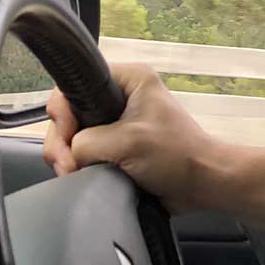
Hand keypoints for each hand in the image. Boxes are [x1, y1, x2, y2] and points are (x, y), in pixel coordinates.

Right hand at [43, 62, 222, 212]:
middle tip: (69, 165)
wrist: (202, 184)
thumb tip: (71, 154)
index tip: (69, 136)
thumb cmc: (178, 156)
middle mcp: (122, 96)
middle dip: (63, 141)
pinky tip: (81, 175)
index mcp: (130, 79)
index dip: (63, 111)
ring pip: (72, 135)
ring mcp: (117, 122)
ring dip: (67, 157)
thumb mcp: (127, 142)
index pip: (75, 84)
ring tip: (76, 173)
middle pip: (69, 113)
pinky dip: (77, 164)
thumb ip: (87, 142)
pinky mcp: (115, 145)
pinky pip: (83, 151)